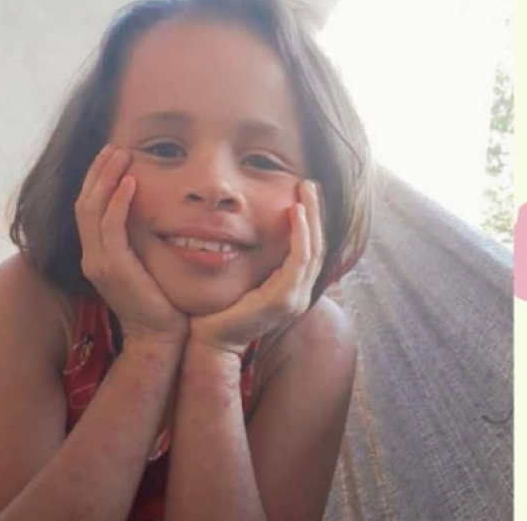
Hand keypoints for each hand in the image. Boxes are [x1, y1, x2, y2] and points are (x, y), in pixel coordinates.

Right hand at [76, 144, 189, 343]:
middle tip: (115, 146)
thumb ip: (140, 241)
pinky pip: (110, 227)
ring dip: (107, 178)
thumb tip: (154, 212)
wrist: (159, 337)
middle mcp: (91, 256)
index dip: (96, 179)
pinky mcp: (112, 268)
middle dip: (98, 171)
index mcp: (97, 254)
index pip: (88, 208)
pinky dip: (118, 201)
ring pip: (92, 210)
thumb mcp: (145, 265)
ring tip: (123, 155)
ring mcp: (98, 263)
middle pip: (84, 203)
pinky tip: (131, 182)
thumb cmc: (160, 302)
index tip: (112, 156)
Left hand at [189, 180, 324, 354]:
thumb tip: (244, 230)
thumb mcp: (240, 279)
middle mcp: (298, 295)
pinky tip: (294, 213)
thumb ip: (251, 261)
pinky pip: (299, 260)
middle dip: (316, 212)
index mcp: (290, 289)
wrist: (208, 342)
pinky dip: (299, 235)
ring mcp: (294, 299)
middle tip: (310, 184)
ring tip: (306, 190)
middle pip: (318, 246)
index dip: (311, 220)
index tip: (305, 193)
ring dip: (311, 217)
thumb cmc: (217, 311)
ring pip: (313, 249)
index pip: (309, 249)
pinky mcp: (283, 300)